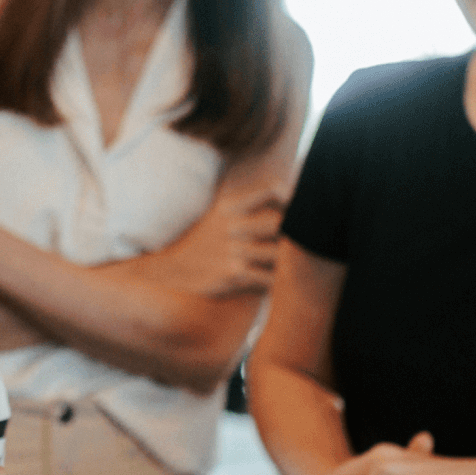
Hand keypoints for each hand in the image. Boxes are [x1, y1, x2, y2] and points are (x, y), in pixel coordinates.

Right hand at [133, 185, 284, 298]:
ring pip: (279, 253)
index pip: (270, 191)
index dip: (291, 197)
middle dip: (295, 233)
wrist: (170, 270)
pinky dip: (278, 282)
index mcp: (230, 207)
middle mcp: (232, 226)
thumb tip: (279, 195)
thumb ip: (244, 206)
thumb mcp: (216, 215)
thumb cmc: (200, 244)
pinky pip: (268, 278)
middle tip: (305, 242)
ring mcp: (233, 250)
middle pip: (280, 223)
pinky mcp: (233, 274)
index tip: (299, 209)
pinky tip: (279, 284)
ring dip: (290, 261)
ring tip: (296, 266)